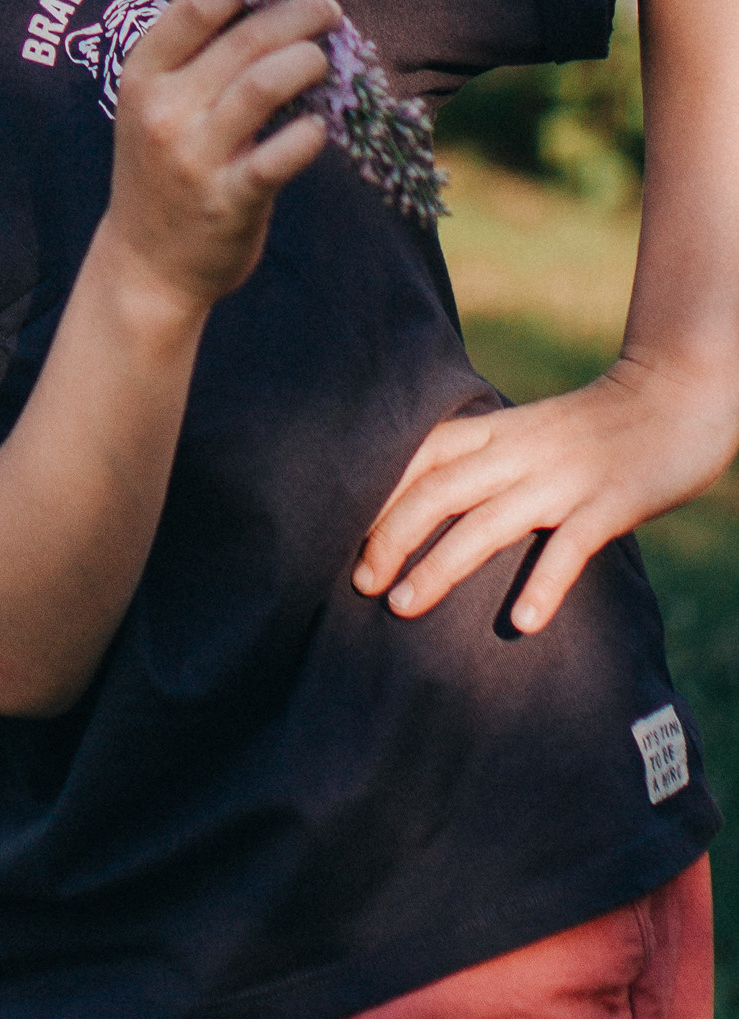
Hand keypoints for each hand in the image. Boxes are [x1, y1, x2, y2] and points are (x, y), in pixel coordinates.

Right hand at [103, 0, 340, 315]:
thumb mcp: (155, 104)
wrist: (146, 263)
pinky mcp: (230, 199)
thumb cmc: (161, 168)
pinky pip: (282, 155)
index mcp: (142, 75)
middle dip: (297, 13)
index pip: (196, 5)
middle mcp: (164, 109)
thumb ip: (194, 56)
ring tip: (324, 59)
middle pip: (244, 39)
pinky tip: (318, 128)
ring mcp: (196, 155)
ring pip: (263, 85)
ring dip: (307, 62)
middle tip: (328, 9)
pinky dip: (309, 135)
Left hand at [355, 354, 738, 633]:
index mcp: (496, 429)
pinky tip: (521, 624)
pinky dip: (544, 585)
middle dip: (391, 537)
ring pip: (488, 522)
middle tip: (361, 584)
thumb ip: (486, 459)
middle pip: (438, 491)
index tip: (343, 537)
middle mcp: (519, 451)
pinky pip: (570, 547)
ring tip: (404, 607)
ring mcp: (563, 478)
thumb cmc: (595, 424)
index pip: (419, 456)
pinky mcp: (610, 503)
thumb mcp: (528, 430)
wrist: (676, 395)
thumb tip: (432, 504)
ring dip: (441, 566)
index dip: (377, 496)